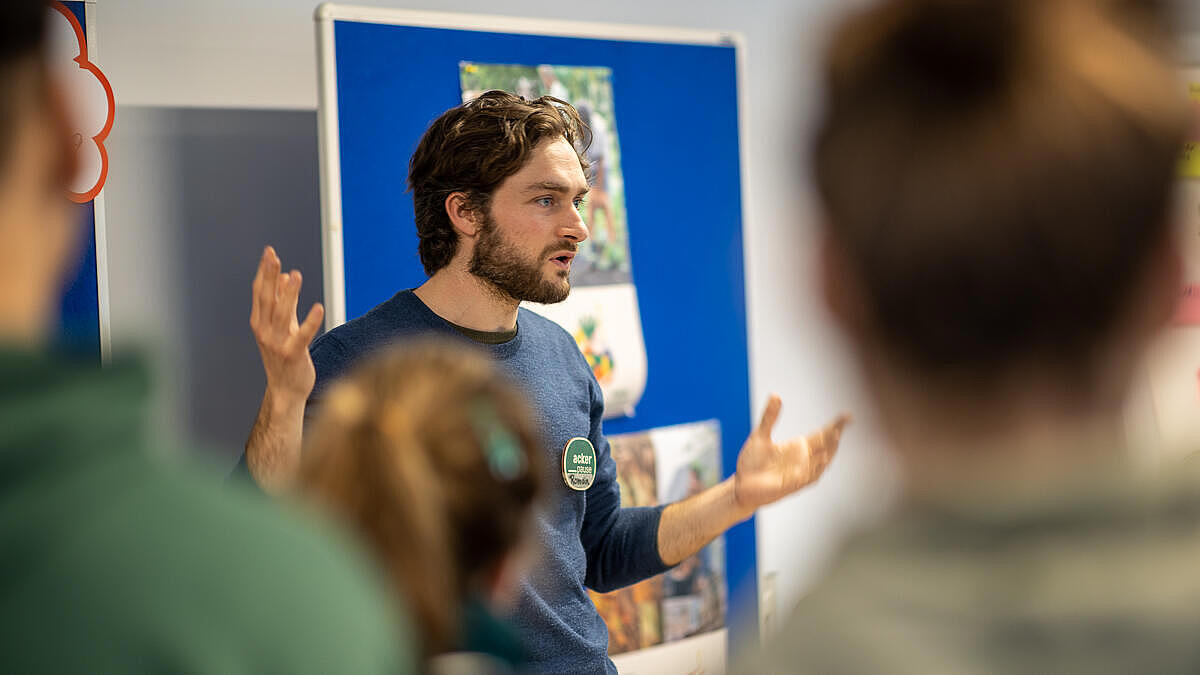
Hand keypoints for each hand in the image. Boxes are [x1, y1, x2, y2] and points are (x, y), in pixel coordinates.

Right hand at [250, 246, 323, 405]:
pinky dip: (310, 322)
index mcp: (260, 323)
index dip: (264, 273)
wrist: (286, 389)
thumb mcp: (283, 326)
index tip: (269, 253)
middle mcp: (264, 332)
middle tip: (273, 256)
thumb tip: (285, 276)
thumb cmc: (284, 356)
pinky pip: (302, 336)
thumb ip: (285, 302)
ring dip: (289, 294)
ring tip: (296, 275)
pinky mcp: (292, 355)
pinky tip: (319, 307)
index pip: (260, 293)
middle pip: (266, 300)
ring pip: (282, 315)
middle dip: (269, 276)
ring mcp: (277, 344)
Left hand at [733, 395, 849, 511]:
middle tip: (843, 423)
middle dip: (835, 436)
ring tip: (836, 436)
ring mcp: (799, 474)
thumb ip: (769, 417)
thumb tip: (776, 395)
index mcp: (799, 448)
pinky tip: (821, 458)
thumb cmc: (752, 462)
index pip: (822, 435)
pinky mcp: (790, 485)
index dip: (835, 426)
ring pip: (820, 463)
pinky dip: (814, 468)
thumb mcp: (760, 435)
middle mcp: (803, 461)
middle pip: (825, 447)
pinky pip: (806, 477)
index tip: (848, 416)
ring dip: (828, 451)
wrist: (741, 485)